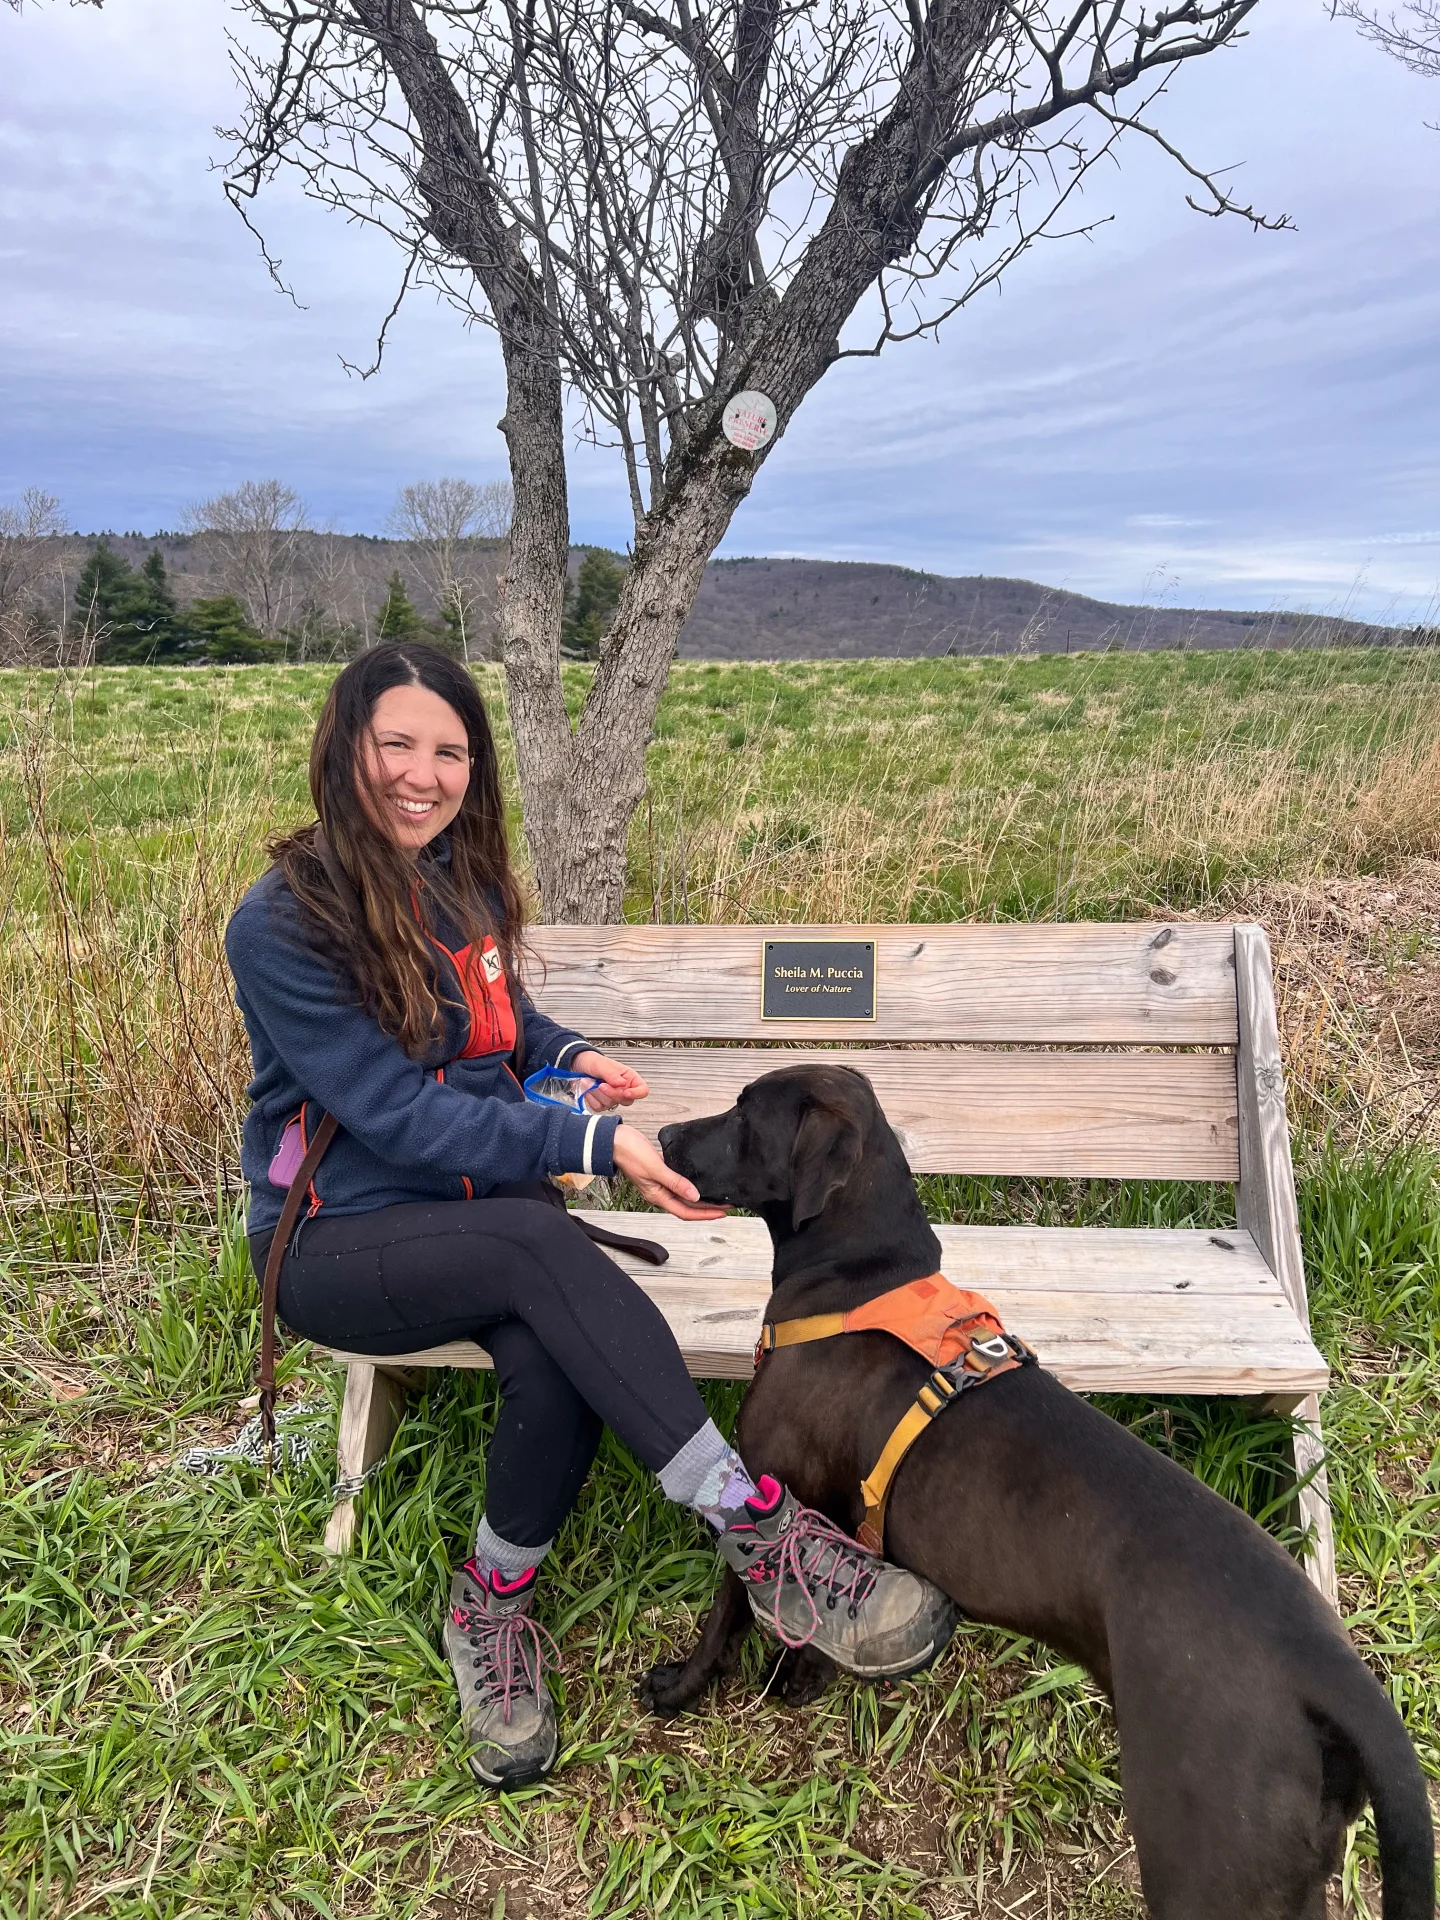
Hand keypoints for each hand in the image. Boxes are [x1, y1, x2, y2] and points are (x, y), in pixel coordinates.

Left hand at [571, 1048, 648, 1111]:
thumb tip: (622, 1083)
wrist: (578, 1066)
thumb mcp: (601, 1064)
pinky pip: (599, 1107)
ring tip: (591, 1082)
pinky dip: (591, 1098)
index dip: (637, 1094)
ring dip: (598, 1093)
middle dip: (611, 1093)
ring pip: (610, 1104)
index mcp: (629, 1077)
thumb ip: (612, 1074)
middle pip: (626, 1100)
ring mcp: (612, 1098)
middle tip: (601, 1084)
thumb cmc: (593, 1062)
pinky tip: (588, 1090)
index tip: (626, 1092)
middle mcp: (623, 1089)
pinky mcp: (601, 1104)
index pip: (642, 1090)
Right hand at [612, 1124, 726, 1220]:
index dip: (705, 1214)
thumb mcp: (655, 1167)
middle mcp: (659, 1194)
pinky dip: (690, 1188)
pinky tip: (699, 1184)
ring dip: (700, 1200)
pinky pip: (678, 1186)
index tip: (722, 1212)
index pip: (686, 1212)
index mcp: (657, 1196)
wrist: (613, 1141)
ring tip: (716, 1199)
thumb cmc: (629, 1152)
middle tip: (726, 1206)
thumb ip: (674, 1181)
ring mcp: (659, 1185)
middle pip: (687, 1208)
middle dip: (707, 1209)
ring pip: (683, 1198)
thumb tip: (694, 1195)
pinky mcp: (659, 1175)